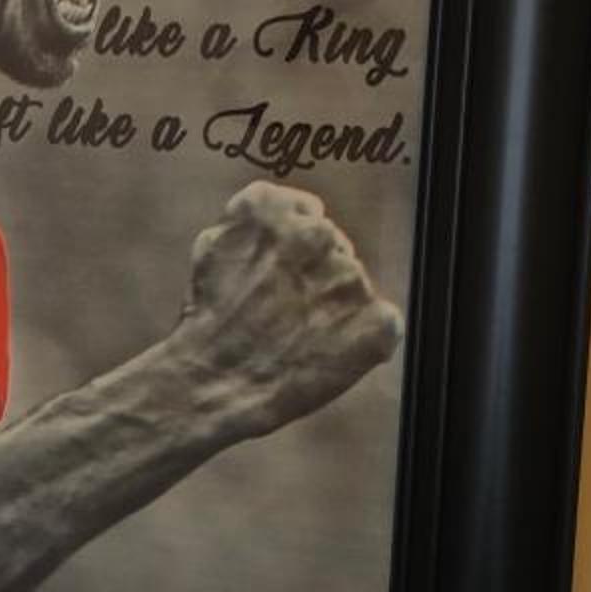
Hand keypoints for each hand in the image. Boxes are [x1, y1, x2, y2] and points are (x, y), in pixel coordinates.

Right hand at [168, 182, 403, 440]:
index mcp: (276, 210)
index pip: (305, 212)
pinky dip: (359, 337)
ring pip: (352, 284)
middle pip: (333, 246)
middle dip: (314, 274)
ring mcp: (352, 277)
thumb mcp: (211, 247)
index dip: (291, 249)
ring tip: (295, 334)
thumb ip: (252, 220)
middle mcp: (318, 234)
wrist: (217, 381)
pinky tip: (322, 350)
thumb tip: (286, 212)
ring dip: (333, 305)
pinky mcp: (378, 320)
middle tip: (282, 310)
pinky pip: (380, 323)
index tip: (276, 274)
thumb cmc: (210, 319)